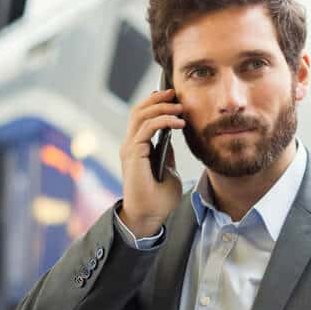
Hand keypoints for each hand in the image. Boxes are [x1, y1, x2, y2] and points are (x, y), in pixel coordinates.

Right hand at [118, 87, 185, 237]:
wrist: (149, 216)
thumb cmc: (158, 200)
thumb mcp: (168, 171)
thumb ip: (166, 154)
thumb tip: (171, 137)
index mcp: (137, 148)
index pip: (141, 117)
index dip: (155, 104)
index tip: (174, 98)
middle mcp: (130, 145)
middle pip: (139, 110)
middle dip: (158, 98)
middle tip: (176, 93)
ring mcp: (130, 148)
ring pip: (141, 115)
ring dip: (162, 107)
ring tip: (180, 107)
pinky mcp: (134, 154)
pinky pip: (147, 128)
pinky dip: (164, 121)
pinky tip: (179, 123)